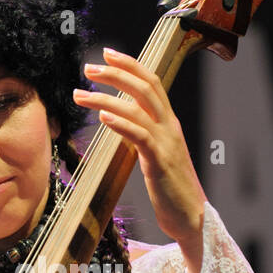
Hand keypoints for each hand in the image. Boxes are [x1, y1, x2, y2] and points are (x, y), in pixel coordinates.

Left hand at [73, 49, 206, 253]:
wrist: (192, 218)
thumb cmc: (172, 191)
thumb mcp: (157, 156)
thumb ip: (143, 137)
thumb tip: (122, 124)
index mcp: (169, 124)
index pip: (152, 84)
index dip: (130, 65)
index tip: (107, 55)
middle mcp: (170, 128)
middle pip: (145, 87)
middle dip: (116, 73)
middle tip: (88, 68)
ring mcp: (166, 144)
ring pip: (137, 109)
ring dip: (105, 98)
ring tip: (80, 94)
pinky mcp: (160, 162)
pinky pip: (140, 136)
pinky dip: (120, 122)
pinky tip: (103, 116)